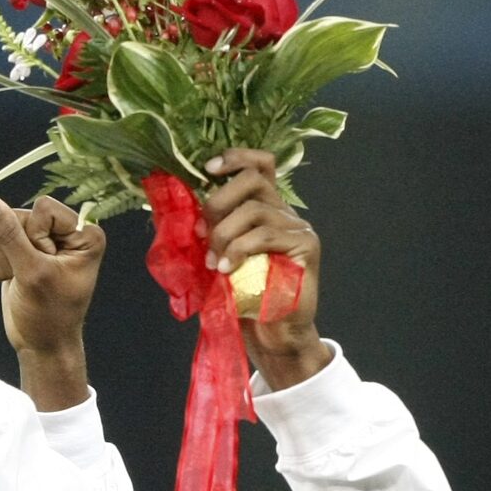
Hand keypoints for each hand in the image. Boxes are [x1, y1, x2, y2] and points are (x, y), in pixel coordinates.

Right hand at [0, 193, 103, 411]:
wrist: (40, 345)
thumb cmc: (48, 314)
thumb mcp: (31, 273)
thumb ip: (8, 235)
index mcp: (83, 232)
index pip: (43, 209)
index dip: (35, 237)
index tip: (45, 264)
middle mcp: (65, 232)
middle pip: (21, 215)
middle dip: (17, 247)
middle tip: (30, 275)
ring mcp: (40, 241)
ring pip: (3, 226)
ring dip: (5, 257)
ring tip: (22, 279)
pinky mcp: (20, 251)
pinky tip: (13, 280)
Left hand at [202, 148, 329, 388]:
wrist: (271, 332)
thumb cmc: (242, 298)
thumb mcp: (218, 258)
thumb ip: (208, 234)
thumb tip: (185, 214)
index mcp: (264, 209)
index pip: (260, 165)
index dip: (236, 158)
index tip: (208, 169)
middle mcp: (284, 212)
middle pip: (253, 179)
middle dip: (218, 201)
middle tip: (203, 232)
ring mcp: (298, 227)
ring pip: (254, 209)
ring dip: (224, 235)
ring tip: (215, 263)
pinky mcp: (306, 246)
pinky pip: (265, 235)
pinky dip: (239, 250)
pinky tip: (228, 269)